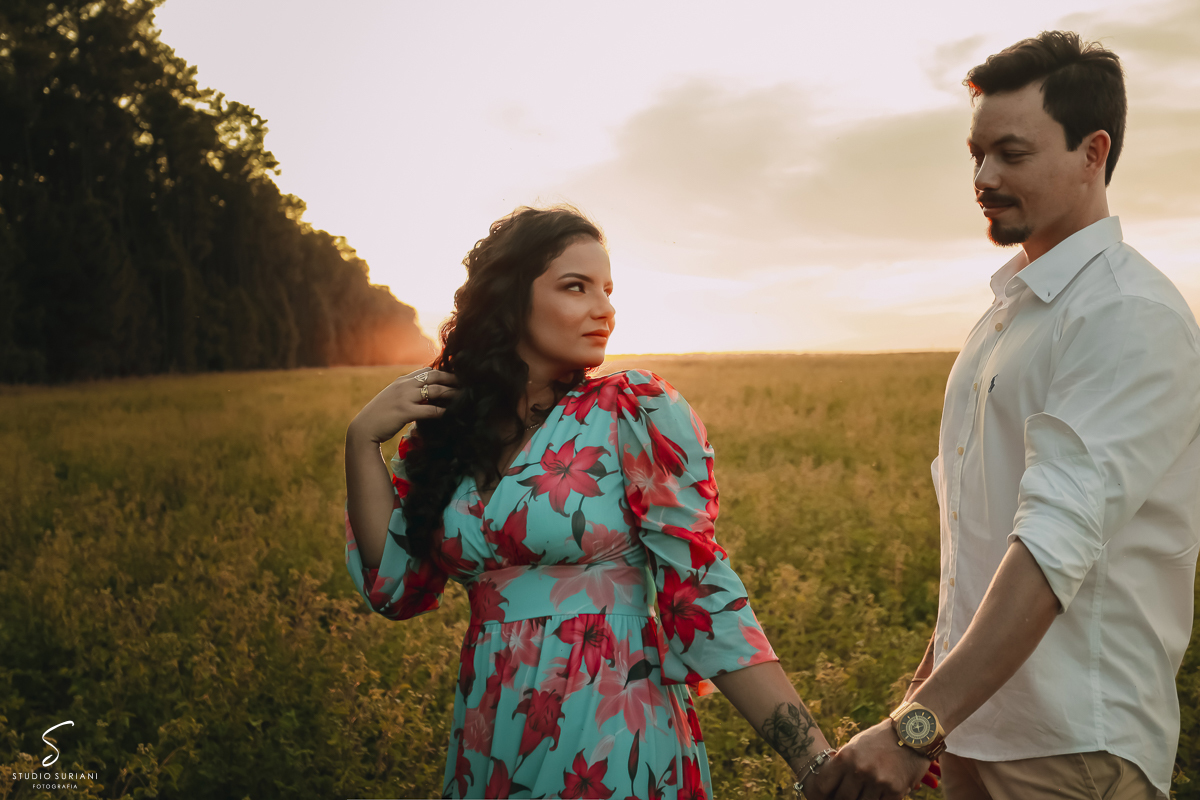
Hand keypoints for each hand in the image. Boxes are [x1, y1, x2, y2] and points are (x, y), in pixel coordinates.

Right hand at [348, 368, 458, 443]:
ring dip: (452, 393)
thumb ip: (407, 393)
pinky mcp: (405, 411)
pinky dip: (442, 411)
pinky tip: (451, 414)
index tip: (456, 378)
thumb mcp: (393, 398)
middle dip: (452, 379)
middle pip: (435, 376)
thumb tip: (424, 396)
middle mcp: (404, 385)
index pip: (427, 371)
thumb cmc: (379, 416)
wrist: (364, 428)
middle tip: (467, 384)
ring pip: (435, 390)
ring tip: (464, 397)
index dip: (443, 373)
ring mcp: (404, 397)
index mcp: (402, 381)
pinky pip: (429, 410)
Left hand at [810, 720, 932, 799]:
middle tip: (846, 797)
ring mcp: (877, 781)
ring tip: (863, 792)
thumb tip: (831, 785)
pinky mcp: (895, 790)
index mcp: (846, 757)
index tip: (826, 797)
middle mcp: (859, 770)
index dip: (822, 795)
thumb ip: (843, 764)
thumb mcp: (856, 745)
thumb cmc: (880, 739)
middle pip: (842, 799)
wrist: (912, 733)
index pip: (824, 785)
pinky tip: (878, 794)